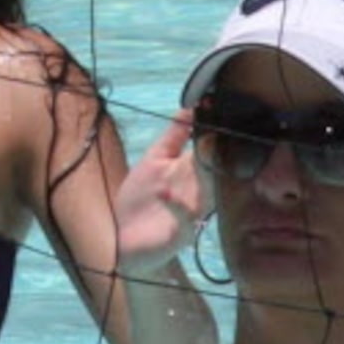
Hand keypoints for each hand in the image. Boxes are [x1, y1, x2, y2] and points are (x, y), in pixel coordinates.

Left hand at [112, 110, 206, 279]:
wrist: (124, 239)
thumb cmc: (141, 199)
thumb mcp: (154, 160)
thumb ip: (174, 135)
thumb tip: (190, 105)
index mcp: (193, 172)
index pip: (210, 147)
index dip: (214, 129)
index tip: (216, 104)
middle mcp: (198, 191)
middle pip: (213, 169)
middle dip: (218, 151)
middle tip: (220, 129)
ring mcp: (192, 213)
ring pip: (207, 193)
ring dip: (205, 176)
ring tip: (203, 152)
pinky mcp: (180, 234)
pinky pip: (184, 220)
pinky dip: (175, 205)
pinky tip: (164, 191)